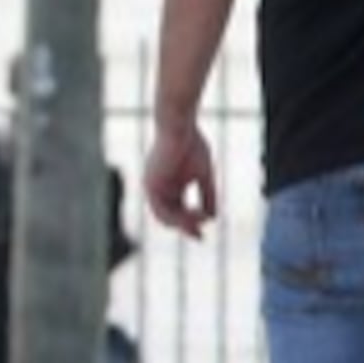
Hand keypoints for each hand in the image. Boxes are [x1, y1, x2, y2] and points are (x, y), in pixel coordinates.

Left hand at [143, 118, 219, 240]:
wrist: (178, 126)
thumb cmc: (192, 144)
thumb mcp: (204, 174)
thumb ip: (207, 195)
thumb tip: (213, 217)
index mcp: (169, 186)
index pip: (177, 211)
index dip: (190, 223)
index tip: (203, 234)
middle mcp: (158, 189)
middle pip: (170, 217)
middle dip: (186, 228)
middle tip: (200, 237)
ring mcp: (152, 187)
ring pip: (165, 216)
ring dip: (184, 222)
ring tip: (201, 221)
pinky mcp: (150, 185)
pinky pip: (162, 209)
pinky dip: (178, 215)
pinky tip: (195, 214)